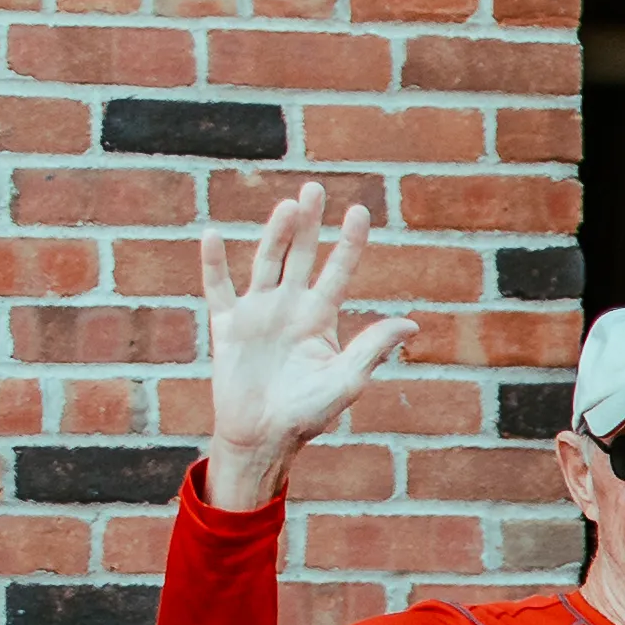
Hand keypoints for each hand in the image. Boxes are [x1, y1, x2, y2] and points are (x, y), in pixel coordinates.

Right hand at [197, 186, 416, 511]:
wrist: (264, 436)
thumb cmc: (308, 413)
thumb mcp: (346, 379)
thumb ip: (372, 348)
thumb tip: (410, 323)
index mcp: (321, 317)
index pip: (338, 270)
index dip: (349, 243)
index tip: (360, 211)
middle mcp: (290, 307)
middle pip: (301, 255)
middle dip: (309, 224)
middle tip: (315, 188)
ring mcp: (258, 313)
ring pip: (266, 263)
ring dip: (275, 235)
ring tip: (287, 207)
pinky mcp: (228, 326)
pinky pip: (218, 289)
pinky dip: (214, 263)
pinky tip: (213, 235)